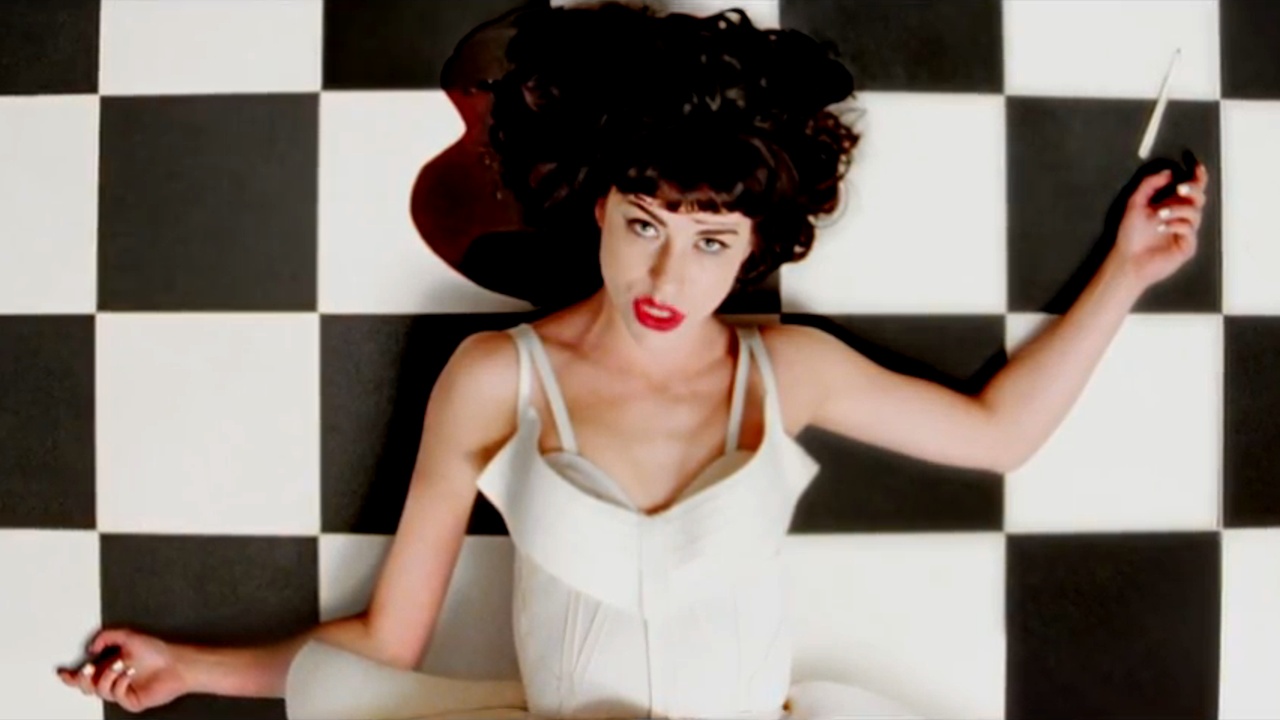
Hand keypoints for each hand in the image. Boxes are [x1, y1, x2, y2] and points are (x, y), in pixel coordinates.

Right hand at [56, 627, 189, 712]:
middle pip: (85, 686)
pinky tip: (130, 673)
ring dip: (106, 676)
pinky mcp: (130, 700)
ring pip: (98, 690)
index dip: (70, 675)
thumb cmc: (157, 651)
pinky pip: (115, 695)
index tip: (61, 672)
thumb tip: (91, 647)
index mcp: (109, 666)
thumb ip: (107, 637)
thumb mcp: (128, 636)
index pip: (84, 675)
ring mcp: (121, 691)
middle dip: (81, 677)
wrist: (177, 664)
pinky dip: (120, 682)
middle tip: (88, 668)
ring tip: (120, 664)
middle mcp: (113, 679)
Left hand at [1113, 161, 1209, 290]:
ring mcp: (1186, 231)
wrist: (1126, 260)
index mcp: (1172, 204)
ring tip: (1159, 215)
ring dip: (1178, 209)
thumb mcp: (1135, 203)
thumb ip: (1150, 185)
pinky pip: (1189, 229)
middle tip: (1180, 188)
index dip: (1197, 175)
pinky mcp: (1187, 246)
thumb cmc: (1130, 235)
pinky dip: (1176, 224)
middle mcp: (1181, 216)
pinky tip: (1161, 227)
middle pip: (1199, 196)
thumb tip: (1168, 172)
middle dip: (1193, 189)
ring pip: (1195, 212)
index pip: (1191, 187)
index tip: (1196, 165)